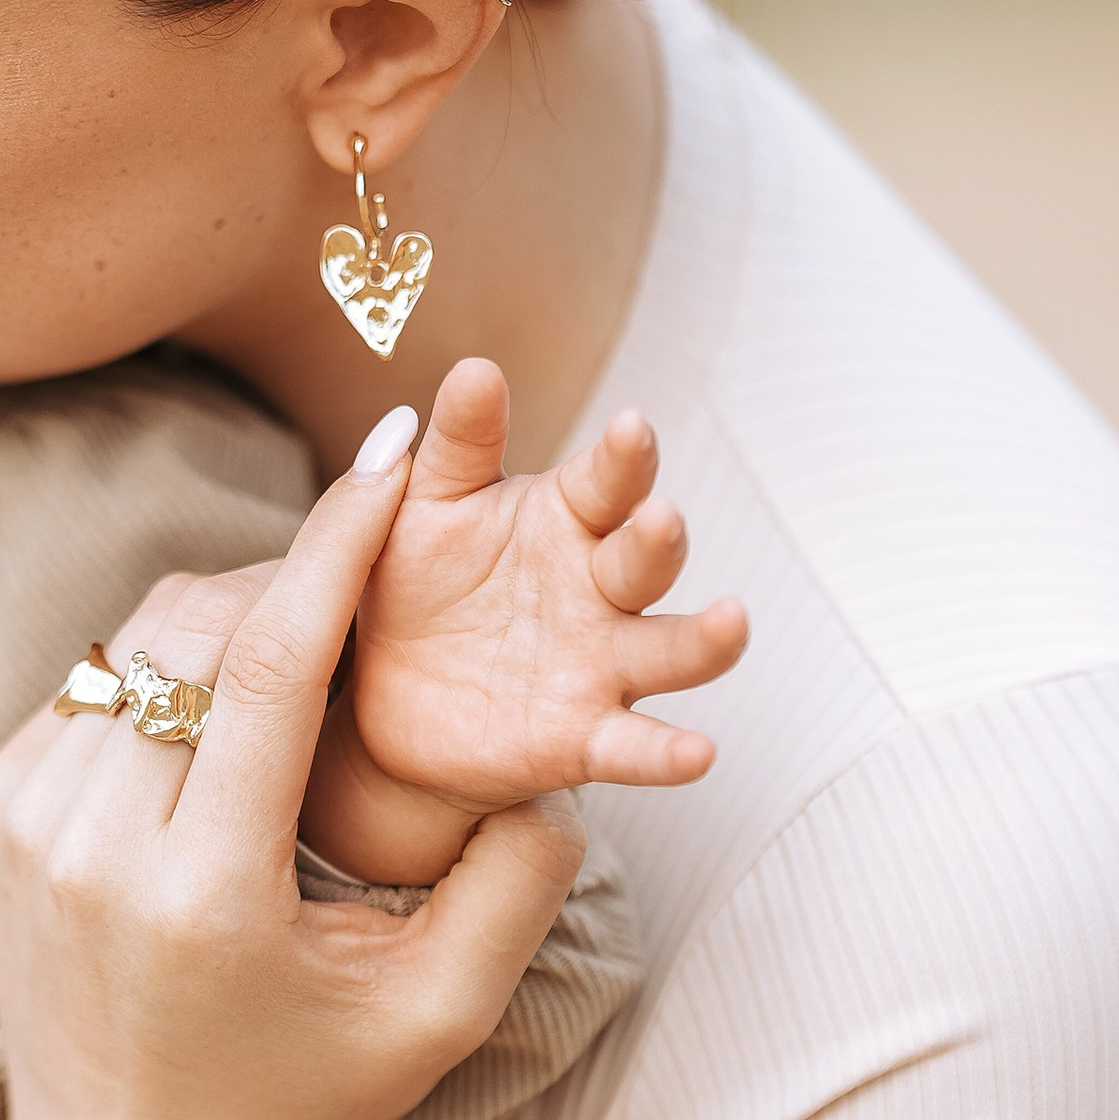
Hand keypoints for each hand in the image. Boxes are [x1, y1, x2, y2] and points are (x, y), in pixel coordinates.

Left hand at [0, 461, 579, 1119]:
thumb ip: (516, 889)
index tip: (391, 453)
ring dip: (234, 611)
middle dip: (297, 570)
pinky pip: (101, 677)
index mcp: (201, 888)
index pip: (267, 662)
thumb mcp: (434, 1013)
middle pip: (201, 625)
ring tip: (315, 631)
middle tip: (373, 556)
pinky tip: (234, 697)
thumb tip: (558, 759)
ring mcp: (29, 818)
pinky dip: (173, 664)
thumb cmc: (302, 1091)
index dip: (336, 540)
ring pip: (143, 638)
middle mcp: (94, 842)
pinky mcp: (0, 805)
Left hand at [307, 359, 745, 877]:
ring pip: (670, 649)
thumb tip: (476, 366)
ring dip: (705, 639)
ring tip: (731, 622)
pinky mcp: (585, 738)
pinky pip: (634, 745)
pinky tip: (697, 752)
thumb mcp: (425, 506)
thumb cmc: (416, 581)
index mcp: (564, 518)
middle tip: (658, 518)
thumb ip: (457, 443)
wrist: (387, 699)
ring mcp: (602, 664)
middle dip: (658, 539)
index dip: (623, 456)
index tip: (631, 426)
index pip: (606, 480)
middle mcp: (599, 588)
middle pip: (645, 559)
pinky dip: (667, 752)